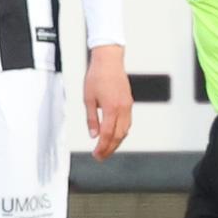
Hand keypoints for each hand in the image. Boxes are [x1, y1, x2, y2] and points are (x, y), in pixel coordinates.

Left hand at [83, 44, 132, 160]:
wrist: (109, 60)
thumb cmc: (97, 76)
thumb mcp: (88, 98)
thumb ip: (92, 119)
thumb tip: (93, 135)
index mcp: (111, 108)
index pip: (107, 134)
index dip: (102, 147)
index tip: (96, 154)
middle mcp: (122, 108)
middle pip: (118, 136)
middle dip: (109, 149)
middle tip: (100, 157)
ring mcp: (128, 106)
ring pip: (125, 131)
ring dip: (116, 142)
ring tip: (107, 149)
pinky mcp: (129, 102)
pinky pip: (128, 122)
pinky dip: (121, 132)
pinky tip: (115, 136)